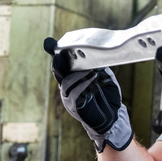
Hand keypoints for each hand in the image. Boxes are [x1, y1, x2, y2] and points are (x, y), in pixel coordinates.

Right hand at [44, 37, 131, 151]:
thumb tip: (94, 56)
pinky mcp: (74, 106)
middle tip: (60, 54)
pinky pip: (74, 94)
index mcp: (73, 77)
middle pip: (59, 71)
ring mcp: (68, 97)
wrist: (112, 117)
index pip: (62, 64)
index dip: (56, 54)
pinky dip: (83, 85)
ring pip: (66, 82)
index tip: (49, 44)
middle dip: (59, 62)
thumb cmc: (108, 96)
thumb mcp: (105, 77)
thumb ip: (98, 67)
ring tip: (90, 70)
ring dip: (78, 74)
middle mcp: (68, 86)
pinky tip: (92, 78)